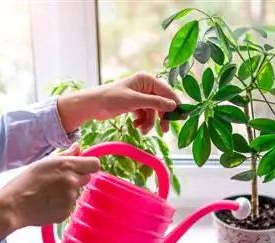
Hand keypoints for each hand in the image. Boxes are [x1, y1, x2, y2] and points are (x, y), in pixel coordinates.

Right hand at [0, 143, 99, 239]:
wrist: (13, 206)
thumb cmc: (25, 182)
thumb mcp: (44, 163)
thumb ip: (65, 155)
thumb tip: (78, 147)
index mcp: (67, 166)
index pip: (94, 164)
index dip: (89, 165)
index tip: (82, 167)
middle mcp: (72, 182)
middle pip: (87, 178)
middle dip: (77, 178)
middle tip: (59, 181)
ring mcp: (70, 199)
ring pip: (76, 193)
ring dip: (67, 192)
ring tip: (48, 194)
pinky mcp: (66, 212)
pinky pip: (69, 206)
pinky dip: (61, 205)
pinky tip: (47, 203)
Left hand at [58, 72, 180, 134]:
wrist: (92, 105)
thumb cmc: (111, 98)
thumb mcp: (135, 101)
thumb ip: (155, 103)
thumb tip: (173, 105)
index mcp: (147, 79)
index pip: (167, 91)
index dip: (174, 104)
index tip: (182, 116)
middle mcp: (145, 86)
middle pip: (161, 103)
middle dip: (162, 117)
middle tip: (164, 130)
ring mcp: (140, 96)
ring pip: (153, 112)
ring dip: (149, 122)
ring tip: (143, 131)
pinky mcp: (134, 105)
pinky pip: (145, 115)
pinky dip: (142, 122)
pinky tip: (136, 126)